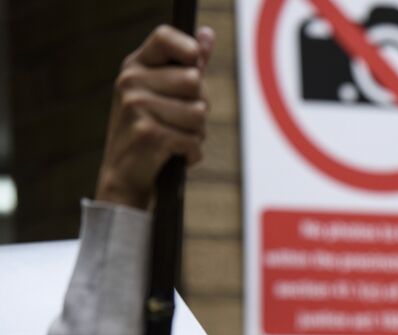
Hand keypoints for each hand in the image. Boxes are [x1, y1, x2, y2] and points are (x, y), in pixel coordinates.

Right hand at [96, 25, 214, 210]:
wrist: (126, 176)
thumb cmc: (152, 131)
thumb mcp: (165, 94)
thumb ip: (188, 64)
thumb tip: (208, 34)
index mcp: (135, 67)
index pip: (165, 38)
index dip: (190, 50)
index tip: (195, 66)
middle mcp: (131, 81)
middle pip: (195, 81)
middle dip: (199, 106)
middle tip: (180, 120)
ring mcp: (136, 106)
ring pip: (199, 113)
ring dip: (197, 133)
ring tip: (175, 138)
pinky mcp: (148, 133)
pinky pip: (193, 140)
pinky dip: (191, 153)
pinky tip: (173, 155)